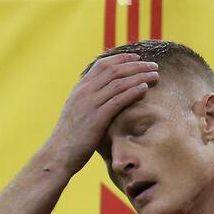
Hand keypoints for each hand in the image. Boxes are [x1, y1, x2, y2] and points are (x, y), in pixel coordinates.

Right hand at [48, 53, 158, 174]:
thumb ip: (89, 103)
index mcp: (80, 89)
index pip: (102, 65)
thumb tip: (103, 101)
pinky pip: (118, 100)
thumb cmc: (70, 139)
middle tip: (153, 65)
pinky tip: (145, 88)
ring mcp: (90, 104)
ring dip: (139, 76)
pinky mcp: (97, 118)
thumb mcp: (78, 115)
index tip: (137, 59)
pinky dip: (133, 91)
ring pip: (118, 82)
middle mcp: (84, 92)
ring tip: (155, 76)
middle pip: (114, 70)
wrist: (58, 154)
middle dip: (136, 65)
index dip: (122, 59)